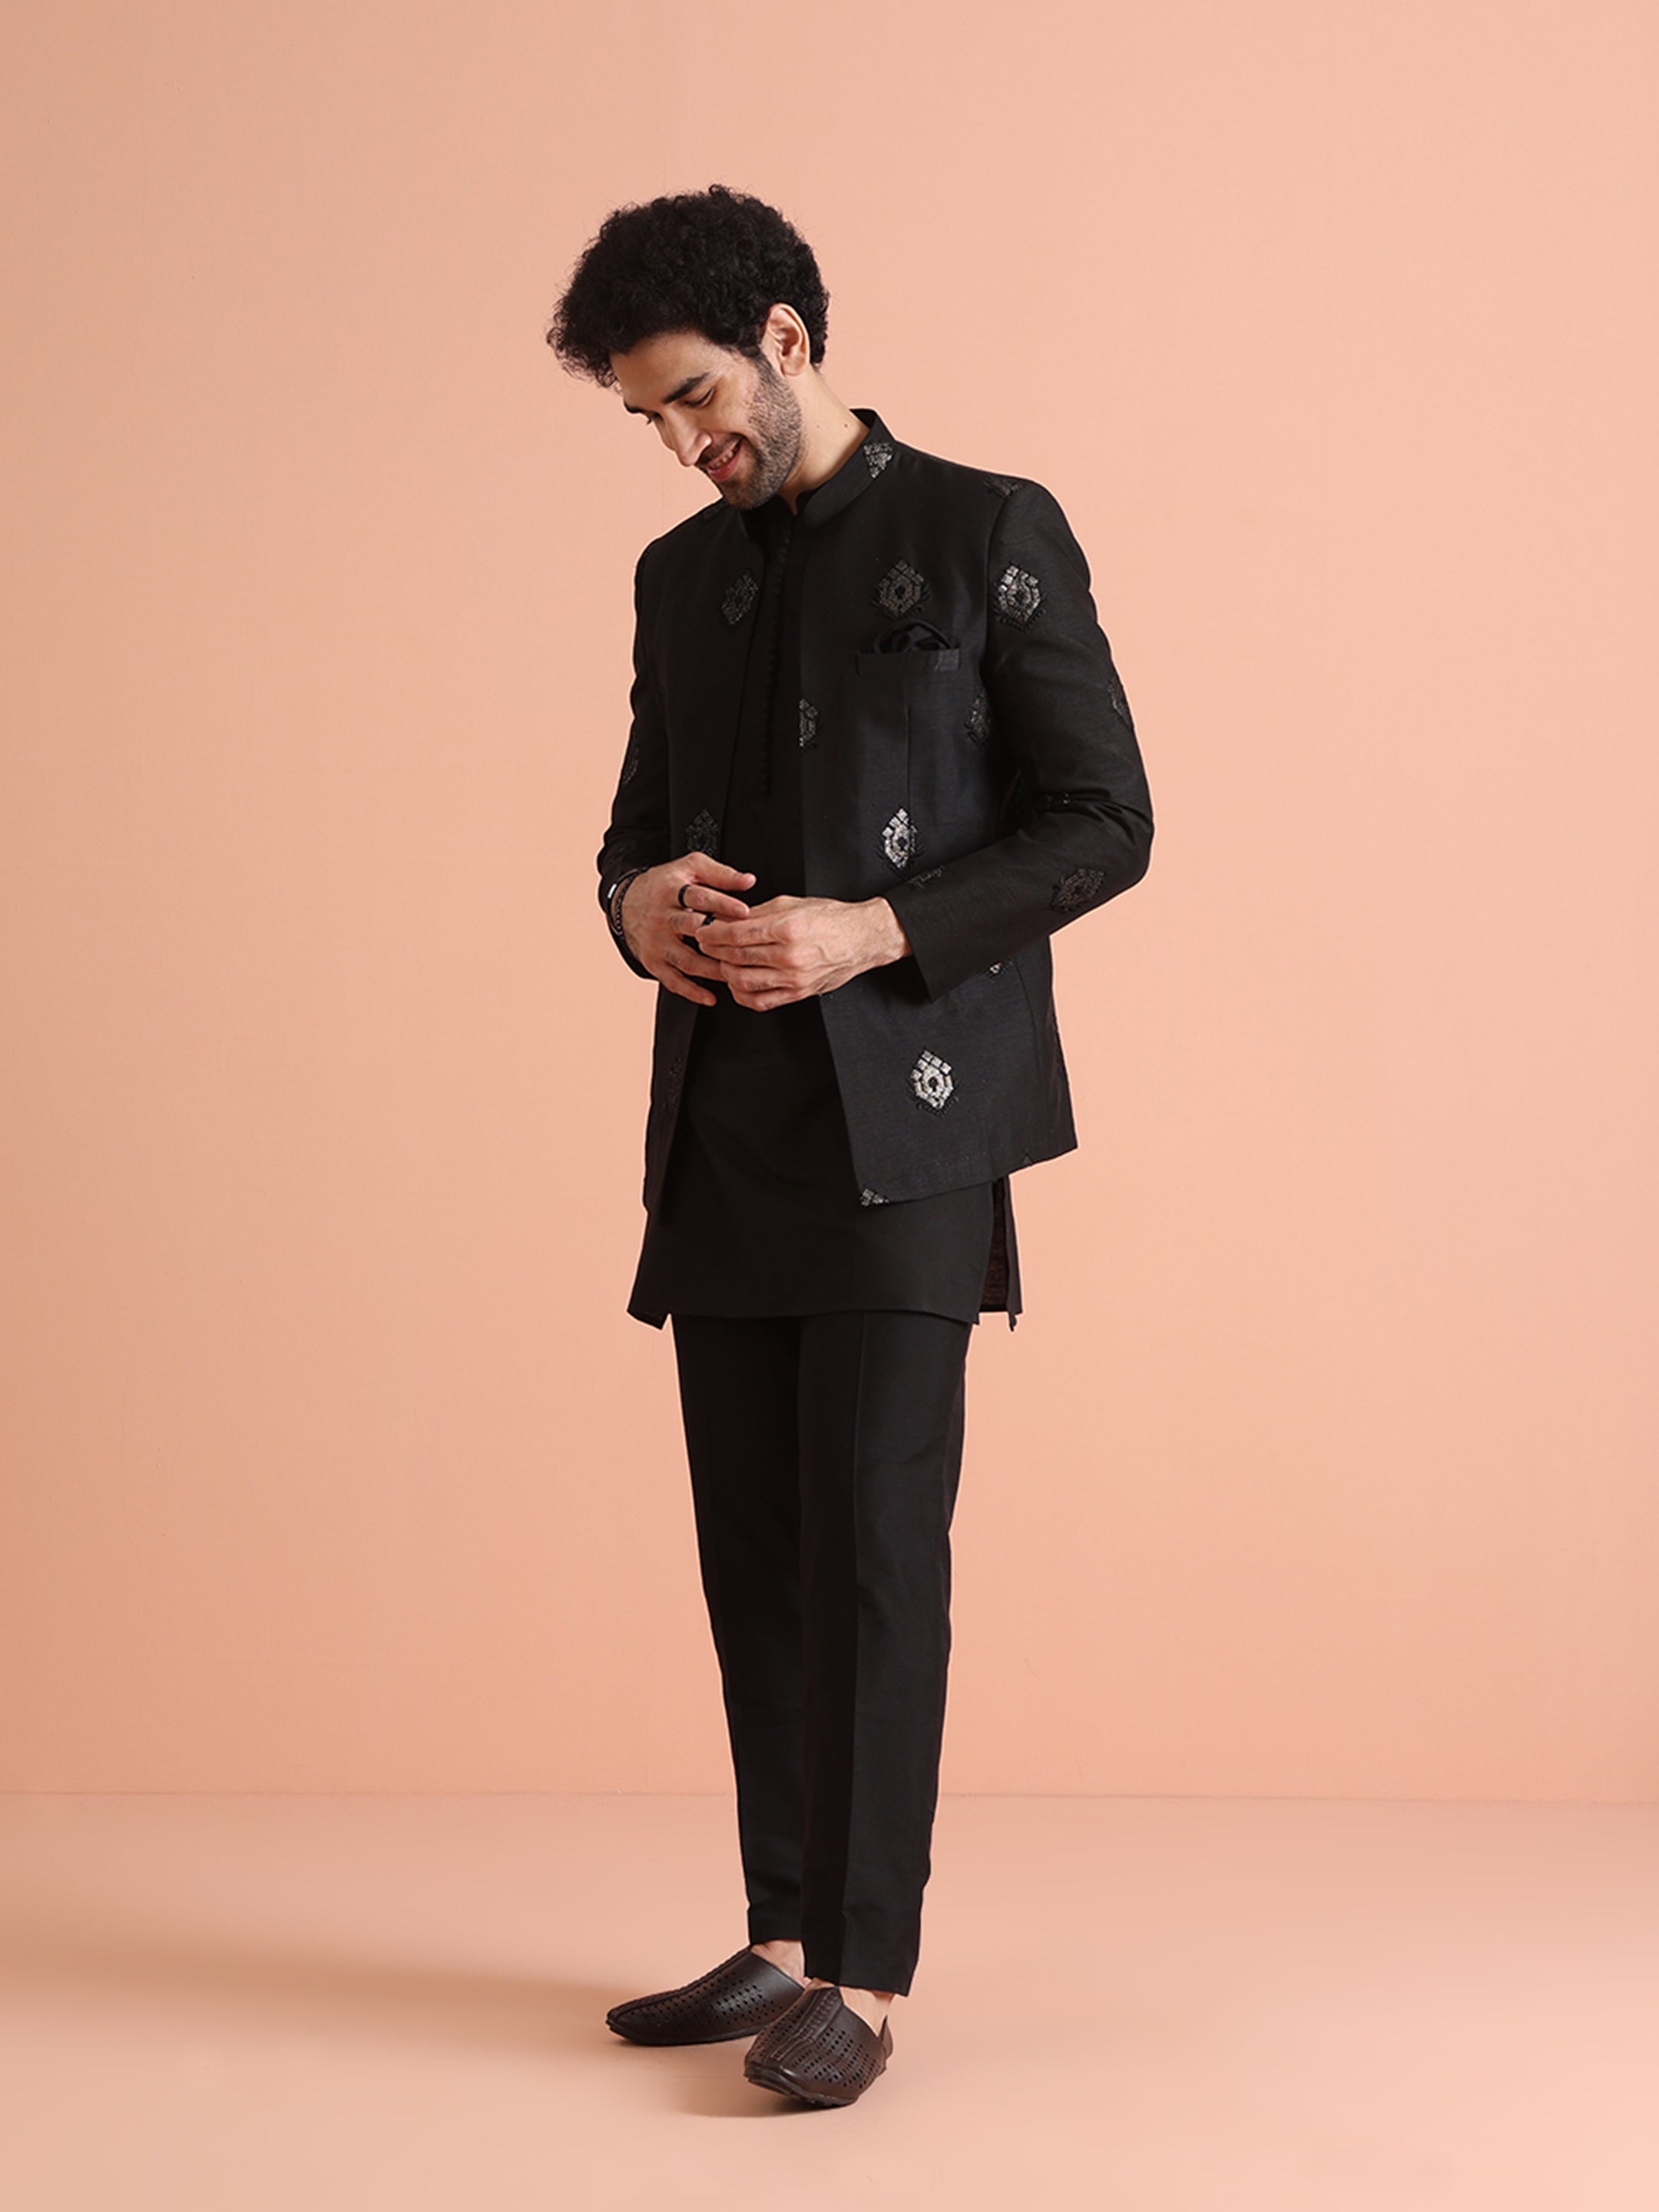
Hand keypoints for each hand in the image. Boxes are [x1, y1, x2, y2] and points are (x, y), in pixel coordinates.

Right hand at [621, 852, 756, 1005]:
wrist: (627, 903)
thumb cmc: (666, 885)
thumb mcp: (690, 868)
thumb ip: (720, 873)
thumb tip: (749, 881)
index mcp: (671, 891)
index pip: (698, 897)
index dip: (722, 904)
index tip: (745, 912)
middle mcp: (661, 917)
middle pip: (691, 928)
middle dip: (718, 939)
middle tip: (744, 948)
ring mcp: (656, 942)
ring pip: (686, 959)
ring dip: (712, 969)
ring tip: (735, 974)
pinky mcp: (652, 961)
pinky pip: (672, 980)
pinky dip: (691, 991)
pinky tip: (711, 998)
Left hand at [696, 895, 911, 1010]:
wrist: (861, 939)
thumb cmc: (830, 918)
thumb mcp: (792, 904)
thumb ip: (758, 913)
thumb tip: (728, 917)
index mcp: (788, 928)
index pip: (737, 933)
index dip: (713, 933)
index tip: (703, 931)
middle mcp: (790, 955)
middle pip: (736, 956)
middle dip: (714, 951)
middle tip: (706, 944)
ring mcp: (794, 978)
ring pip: (743, 981)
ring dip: (726, 972)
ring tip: (722, 961)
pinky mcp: (798, 993)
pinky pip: (760, 1001)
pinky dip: (742, 993)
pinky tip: (738, 982)